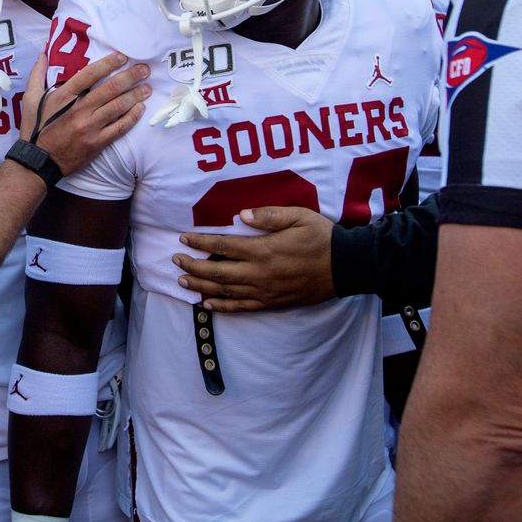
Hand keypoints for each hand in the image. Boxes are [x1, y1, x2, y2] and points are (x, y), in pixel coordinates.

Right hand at [21, 50, 149, 175]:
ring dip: (135, 95)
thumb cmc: (35, 128)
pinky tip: (140, 109)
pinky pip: (119, 128)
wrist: (38, 161)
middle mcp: (79, 110)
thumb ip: (37, 75)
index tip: (122, 57)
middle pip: (110, 88)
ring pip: (118, 107)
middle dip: (130, 76)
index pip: (90, 74)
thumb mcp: (30, 99)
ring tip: (147, 87)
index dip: (108, 63)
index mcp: (64, 96)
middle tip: (144, 69)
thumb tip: (43, 54)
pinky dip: (132, 117)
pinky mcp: (97, 143)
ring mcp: (89, 127)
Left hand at [172, 206, 335, 312]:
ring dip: (201, 286)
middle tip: (175, 261)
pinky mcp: (272, 303)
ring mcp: (265, 291)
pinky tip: (207, 305)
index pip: (223, 245)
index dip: (200, 242)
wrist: (346, 267)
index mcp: (263, 250)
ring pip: (225, 292)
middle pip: (217, 272)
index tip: (183, 239)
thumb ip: (269, 215)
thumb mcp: (299, 216)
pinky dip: (221, 307)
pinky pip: (241, 308)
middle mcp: (259, 273)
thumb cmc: (322, 237)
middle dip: (193, 266)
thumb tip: (242, 214)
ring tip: (183, 281)